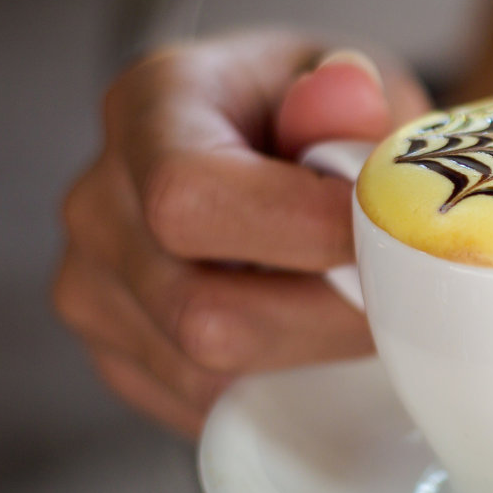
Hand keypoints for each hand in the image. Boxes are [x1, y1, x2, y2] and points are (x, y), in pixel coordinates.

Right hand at [53, 31, 430, 434]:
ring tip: (360, 308)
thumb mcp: (361, 84)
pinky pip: (202, 408)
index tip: (387, 240)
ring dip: (311, 356)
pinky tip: (314, 336)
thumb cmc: (323, 121)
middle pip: (199, 311)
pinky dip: (278, 385)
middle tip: (400, 296)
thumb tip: (348, 93)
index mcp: (152, 106)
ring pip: (207, 373)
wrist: (282, 153)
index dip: (302, 232)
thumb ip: (361, 98)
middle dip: (325, 317)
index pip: (188, 196)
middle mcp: (100, 200)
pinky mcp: (116, 356)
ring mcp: (93, 287)